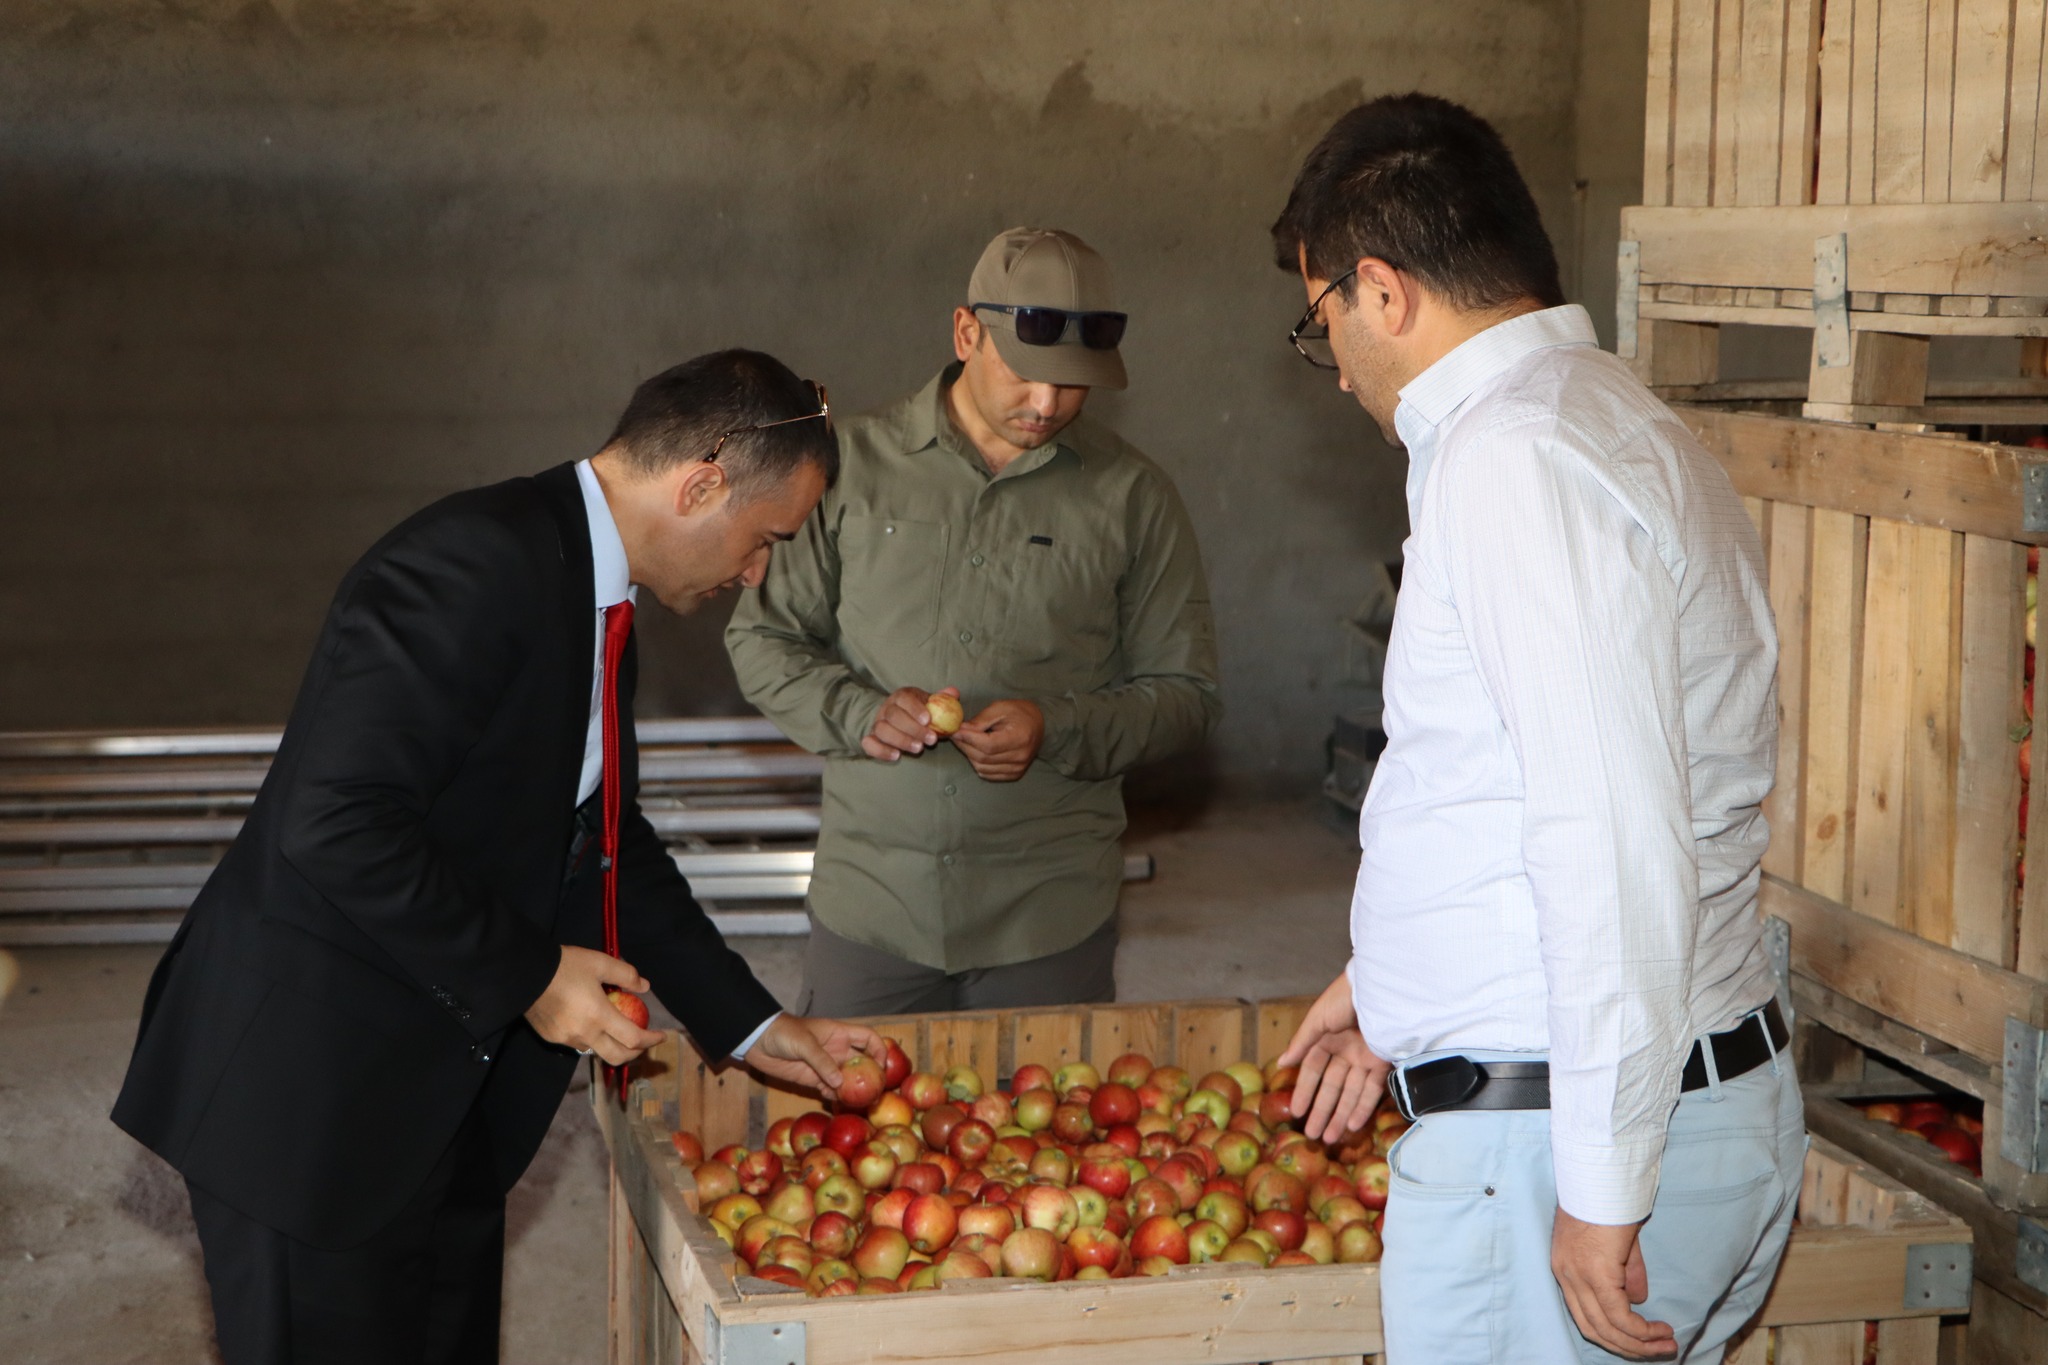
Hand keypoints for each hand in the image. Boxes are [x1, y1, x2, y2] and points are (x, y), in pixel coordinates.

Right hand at [524, 946, 665, 1065]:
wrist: (525, 973)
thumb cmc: (565, 965)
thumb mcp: (600, 962)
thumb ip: (626, 975)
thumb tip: (644, 986)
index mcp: (599, 1016)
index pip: (633, 1038)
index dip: (651, 1040)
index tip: (661, 1035)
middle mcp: (584, 1034)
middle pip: (617, 1057)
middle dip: (635, 1053)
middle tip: (644, 1042)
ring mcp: (566, 1039)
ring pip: (596, 1051)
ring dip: (612, 1046)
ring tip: (618, 1032)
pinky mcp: (552, 1038)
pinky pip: (577, 1044)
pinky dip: (590, 1039)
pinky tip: (590, 1024)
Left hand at [744, 1014, 891, 1094]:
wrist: (757, 1040)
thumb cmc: (783, 1033)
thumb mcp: (804, 1043)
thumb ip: (822, 1062)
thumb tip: (840, 1082)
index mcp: (839, 1033)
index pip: (868, 1038)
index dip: (879, 1049)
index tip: (882, 1066)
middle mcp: (836, 1049)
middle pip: (861, 1062)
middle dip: (869, 1075)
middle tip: (873, 1091)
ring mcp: (825, 1065)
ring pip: (846, 1078)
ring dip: (852, 1088)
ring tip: (856, 1100)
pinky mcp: (812, 1079)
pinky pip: (830, 1089)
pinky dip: (834, 1095)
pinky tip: (834, 1100)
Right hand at [861, 686, 954, 761]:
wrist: (901, 719)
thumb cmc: (921, 712)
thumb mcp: (932, 703)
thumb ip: (943, 699)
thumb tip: (954, 693)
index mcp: (901, 696)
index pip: (904, 698)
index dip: (915, 709)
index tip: (928, 720)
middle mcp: (887, 708)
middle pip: (894, 716)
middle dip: (913, 729)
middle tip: (931, 740)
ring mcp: (878, 723)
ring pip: (882, 730)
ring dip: (900, 740)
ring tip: (919, 749)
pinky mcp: (872, 738)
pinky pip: (869, 744)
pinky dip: (880, 750)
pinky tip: (896, 756)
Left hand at [950, 698, 1043, 781]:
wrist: (1040, 725)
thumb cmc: (1019, 713)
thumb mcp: (1000, 708)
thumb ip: (980, 720)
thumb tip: (960, 730)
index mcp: (1020, 737)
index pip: (988, 745)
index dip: (969, 739)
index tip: (955, 731)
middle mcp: (1020, 756)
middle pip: (983, 758)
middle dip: (965, 746)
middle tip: (955, 735)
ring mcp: (1018, 768)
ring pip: (983, 768)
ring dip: (969, 755)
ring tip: (965, 741)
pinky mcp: (1014, 774)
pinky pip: (988, 774)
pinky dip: (977, 764)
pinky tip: (975, 751)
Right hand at [1277, 970, 1389, 1142]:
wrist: (1378, 988)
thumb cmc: (1342, 998)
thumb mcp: (1317, 1020)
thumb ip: (1302, 1043)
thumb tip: (1283, 1063)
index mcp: (1326, 1040)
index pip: (1312, 1072)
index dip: (1304, 1092)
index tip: (1296, 1112)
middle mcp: (1344, 1052)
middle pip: (1332, 1088)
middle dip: (1322, 1111)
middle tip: (1312, 1135)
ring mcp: (1363, 1059)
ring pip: (1350, 1093)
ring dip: (1341, 1115)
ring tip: (1330, 1138)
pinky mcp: (1382, 1063)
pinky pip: (1371, 1090)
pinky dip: (1362, 1107)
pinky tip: (1353, 1125)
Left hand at [1552, 1209, 1676, 1359]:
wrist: (1603, 1177)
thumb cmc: (1610, 1202)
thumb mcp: (1616, 1245)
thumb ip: (1624, 1274)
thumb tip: (1637, 1301)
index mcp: (1564, 1269)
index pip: (1583, 1316)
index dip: (1612, 1334)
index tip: (1639, 1341)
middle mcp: (1565, 1276)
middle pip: (1594, 1329)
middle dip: (1628, 1347)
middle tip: (1658, 1351)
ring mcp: (1577, 1276)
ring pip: (1608, 1328)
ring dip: (1640, 1344)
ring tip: (1666, 1345)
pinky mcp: (1596, 1273)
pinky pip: (1620, 1316)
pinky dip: (1641, 1330)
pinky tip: (1660, 1330)